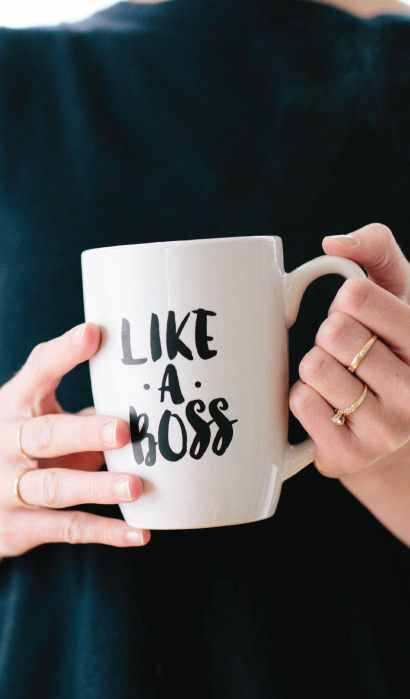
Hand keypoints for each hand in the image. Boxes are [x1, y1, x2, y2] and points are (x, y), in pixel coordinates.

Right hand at [0, 322, 148, 556]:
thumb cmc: (30, 454)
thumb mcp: (46, 421)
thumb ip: (85, 409)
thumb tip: (150, 394)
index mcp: (12, 405)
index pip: (36, 372)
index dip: (64, 353)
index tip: (95, 333)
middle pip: (42, 435)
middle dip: (84, 433)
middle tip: (123, 431)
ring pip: (53, 488)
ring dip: (97, 487)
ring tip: (136, 486)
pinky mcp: (12, 528)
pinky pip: (65, 529)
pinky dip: (104, 532)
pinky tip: (139, 533)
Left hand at [289, 223, 409, 477]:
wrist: (393, 432)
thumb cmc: (388, 347)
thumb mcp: (398, 292)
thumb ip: (376, 250)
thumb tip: (333, 242)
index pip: (357, 296)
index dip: (345, 301)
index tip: (359, 315)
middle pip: (332, 332)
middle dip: (328, 335)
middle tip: (347, 352)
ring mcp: (388, 428)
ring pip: (313, 368)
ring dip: (313, 368)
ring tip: (339, 379)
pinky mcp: (352, 456)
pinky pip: (301, 403)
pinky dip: (302, 397)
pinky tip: (328, 405)